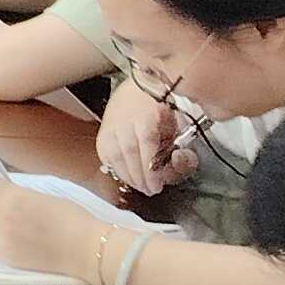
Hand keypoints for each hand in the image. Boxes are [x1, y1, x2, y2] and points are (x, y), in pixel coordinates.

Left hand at [0, 170, 109, 281]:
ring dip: (5, 226)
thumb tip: (8, 197)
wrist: (87, 249)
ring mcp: (2, 238)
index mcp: (13, 196)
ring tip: (32, 233)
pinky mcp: (6, 256)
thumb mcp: (45, 197)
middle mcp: (2, 216)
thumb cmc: (73, 218)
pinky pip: (1, 244)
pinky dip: (10, 243)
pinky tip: (31, 246)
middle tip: (21, 213)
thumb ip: (21, 196)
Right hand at [97, 76, 195, 193]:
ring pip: (114, 156)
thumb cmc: (162, 113)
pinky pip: (106, 156)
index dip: (150, 167)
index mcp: (148, 113)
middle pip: (129, 152)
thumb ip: (182, 151)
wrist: (139, 93)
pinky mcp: (103, 134)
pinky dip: (116, 170)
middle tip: (150, 190)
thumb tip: (177, 162)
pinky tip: (127, 176)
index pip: (147, 141)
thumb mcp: (180, 129)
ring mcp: (111, 125)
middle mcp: (126, 117)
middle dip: (140, 177)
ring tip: (140, 186)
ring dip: (128, 176)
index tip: (156, 185)